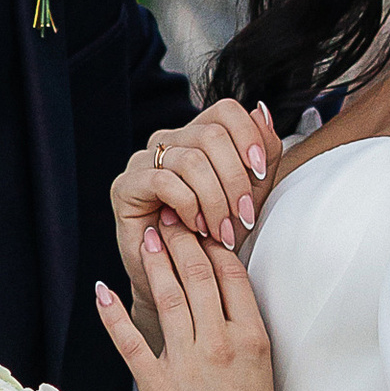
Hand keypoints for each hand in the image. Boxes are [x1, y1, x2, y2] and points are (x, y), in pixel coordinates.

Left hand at [96, 223, 288, 390]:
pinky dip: (114, 315)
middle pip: (198, 275)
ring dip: (154, 261)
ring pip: (168, 298)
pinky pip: (131, 343)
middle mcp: (220, 343)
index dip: (212, 241)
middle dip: (181, 238)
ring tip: (146, 234)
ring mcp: (188, 365)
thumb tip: (222, 299)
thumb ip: (243, 331)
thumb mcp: (262, 367)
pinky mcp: (160, 389)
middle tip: (169, 213)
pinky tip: (103, 290)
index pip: (231, 273)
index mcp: (251, 336)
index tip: (200, 222)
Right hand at [111, 101, 280, 293]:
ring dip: (215, 200)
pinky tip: (196, 226)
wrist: (183, 279)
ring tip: (222, 230)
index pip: (226, 111)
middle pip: (211, 135)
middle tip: (242, 216)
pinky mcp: (125, 186)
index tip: (261, 173)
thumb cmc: (217, 235)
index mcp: (199, 136)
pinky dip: (188, 206)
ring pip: (191, 160)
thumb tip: (262, 111)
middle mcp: (170, 141)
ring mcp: (144, 161)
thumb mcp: (251, 193)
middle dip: (235, 179)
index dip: (249, 136)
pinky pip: (164, 181)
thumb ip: (263, 152)